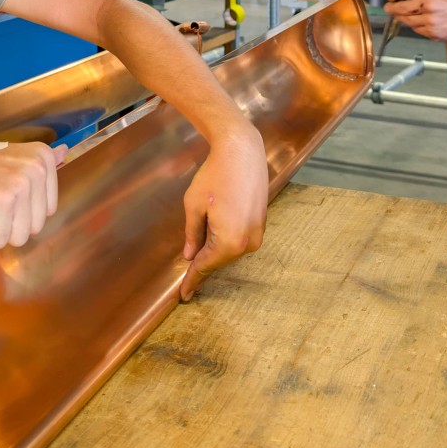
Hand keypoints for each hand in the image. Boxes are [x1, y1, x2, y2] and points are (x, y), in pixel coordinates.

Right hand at [0, 139, 67, 248]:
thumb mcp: (12, 157)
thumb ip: (40, 162)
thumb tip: (66, 152)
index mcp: (42, 158)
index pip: (49, 208)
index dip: (23, 211)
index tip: (3, 194)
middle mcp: (35, 170)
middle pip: (36, 225)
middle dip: (10, 223)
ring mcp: (18, 187)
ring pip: (19, 237)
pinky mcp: (0, 205)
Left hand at [180, 126, 268, 300]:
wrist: (242, 151)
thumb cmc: (215, 176)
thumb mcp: (194, 206)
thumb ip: (192, 234)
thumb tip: (190, 255)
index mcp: (229, 242)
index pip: (205, 267)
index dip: (192, 281)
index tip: (184, 295)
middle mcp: (247, 243)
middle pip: (219, 260)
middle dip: (203, 265)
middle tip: (187, 277)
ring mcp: (258, 233)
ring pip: (230, 251)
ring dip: (214, 250)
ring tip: (197, 250)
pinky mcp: (262, 222)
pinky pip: (239, 239)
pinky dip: (226, 240)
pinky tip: (214, 233)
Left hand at [384, 0, 446, 42]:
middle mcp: (427, 6)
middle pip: (398, 8)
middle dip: (391, 7)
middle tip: (389, 6)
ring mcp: (429, 21)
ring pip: (405, 20)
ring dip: (401, 17)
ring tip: (402, 13)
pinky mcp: (432, 33)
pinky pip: (416, 29)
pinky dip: (414, 25)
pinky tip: (418, 20)